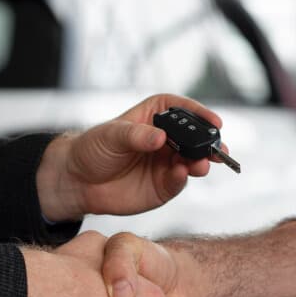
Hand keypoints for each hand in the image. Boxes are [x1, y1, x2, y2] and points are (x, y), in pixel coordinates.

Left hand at [36, 94, 223, 220]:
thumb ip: (137, 136)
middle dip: (209, 144)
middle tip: (216, 150)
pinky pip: (178, 182)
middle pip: (196, 138)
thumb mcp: (111, 135)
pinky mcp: (164, 186)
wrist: (79, 181)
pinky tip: (180, 174)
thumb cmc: (93, 149)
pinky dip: (181, 179)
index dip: (202, 114)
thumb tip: (160, 138)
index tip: (215, 122)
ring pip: (193, 162)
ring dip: (200, 163)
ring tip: (200, 165)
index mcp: (157, 116)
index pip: (184, 110)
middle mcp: (168, 139)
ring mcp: (168, 163)